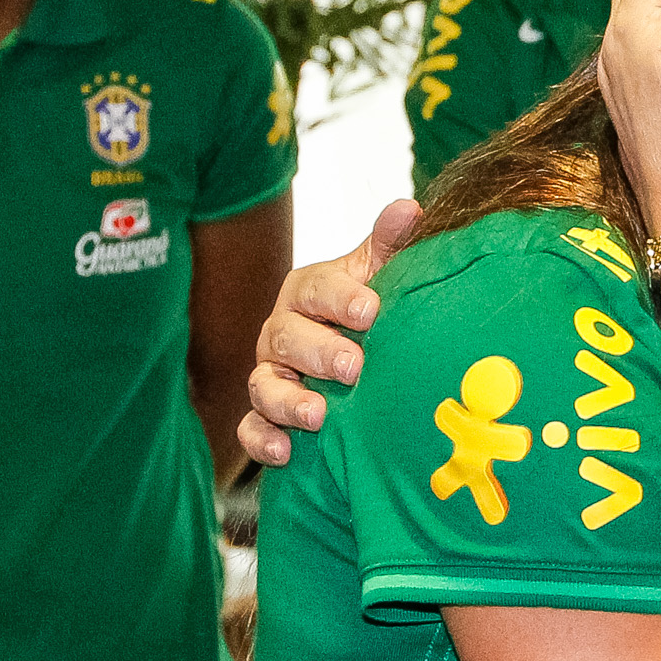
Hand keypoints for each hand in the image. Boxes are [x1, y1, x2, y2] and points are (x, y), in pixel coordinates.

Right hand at [238, 197, 418, 465]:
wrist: (354, 366)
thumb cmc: (366, 315)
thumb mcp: (379, 278)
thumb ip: (390, 247)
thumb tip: (408, 208)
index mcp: (308, 294)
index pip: (315, 288)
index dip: (340, 298)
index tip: (371, 310)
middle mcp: (281, 333)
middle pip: (285, 336)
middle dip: (318, 352)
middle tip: (353, 367)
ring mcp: (270, 376)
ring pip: (263, 385)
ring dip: (288, 401)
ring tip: (318, 414)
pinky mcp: (264, 418)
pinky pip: (252, 428)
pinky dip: (263, 440)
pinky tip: (285, 452)